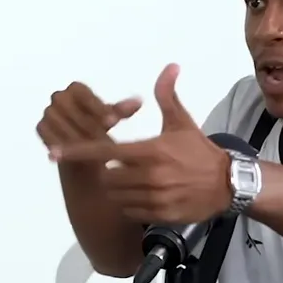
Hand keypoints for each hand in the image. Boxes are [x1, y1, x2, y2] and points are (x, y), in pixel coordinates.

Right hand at [37, 82, 141, 161]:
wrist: (82, 156)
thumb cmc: (100, 133)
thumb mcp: (111, 121)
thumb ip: (119, 111)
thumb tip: (138, 101)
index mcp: (75, 89)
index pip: (83, 92)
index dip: (97, 107)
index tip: (113, 122)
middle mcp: (58, 97)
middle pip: (71, 110)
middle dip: (89, 127)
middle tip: (107, 141)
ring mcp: (47, 113)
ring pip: (61, 124)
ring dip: (78, 139)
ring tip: (96, 152)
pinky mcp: (41, 129)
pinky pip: (50, 136)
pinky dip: (64, 146)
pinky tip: (79, 157)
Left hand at [57, 64, 231, 224]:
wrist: (228, 184)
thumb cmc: (200, 152)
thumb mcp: (183, 123)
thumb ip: (168, 96)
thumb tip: (169, 67)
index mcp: (151, 150)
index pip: (105, 151)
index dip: (77, 151)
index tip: (54, 152)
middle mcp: (150, 175)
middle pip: (108, 178)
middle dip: (108, 173)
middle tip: (121, 168)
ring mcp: (155, 197)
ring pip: (117, 196)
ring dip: (119, 190)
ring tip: (134, 182)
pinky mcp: (161, 215)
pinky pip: (130, 211)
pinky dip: (130, 205)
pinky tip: (142, 197)